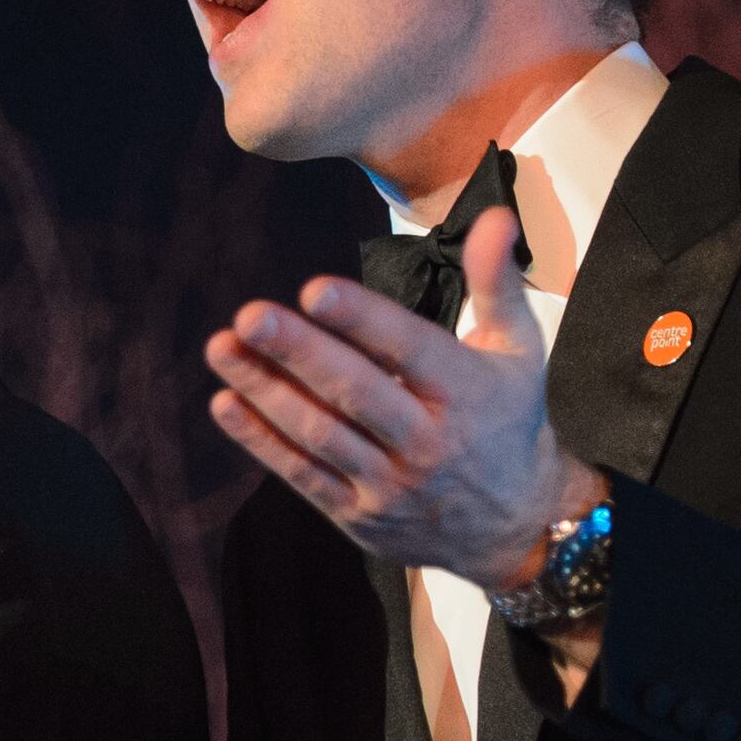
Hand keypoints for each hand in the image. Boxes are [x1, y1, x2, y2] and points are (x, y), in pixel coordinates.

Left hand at [205, 202, 602, 588]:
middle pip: (355, 393)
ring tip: (223, 349)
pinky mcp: (359, 515)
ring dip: (265, 392)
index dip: (361, 319)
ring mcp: (390, 484)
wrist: (514, 525)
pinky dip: (262, 442)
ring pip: (321, 434)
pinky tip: (225, 405)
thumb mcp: (518, 350)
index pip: (409, 349)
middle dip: (299, 353)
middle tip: (250, 316)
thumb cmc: (507, 421)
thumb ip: (497, 282)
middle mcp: (427, 441)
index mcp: (465, 392)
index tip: (313, 290)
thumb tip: (495, 215)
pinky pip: (304, 476)